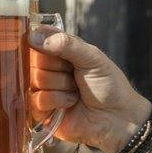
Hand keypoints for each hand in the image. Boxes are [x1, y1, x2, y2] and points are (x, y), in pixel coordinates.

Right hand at [29, 30, 150, 152]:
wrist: (117, 118)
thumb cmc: (109, 85)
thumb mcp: (92, 57)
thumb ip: (66, 44)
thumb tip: (34, 35)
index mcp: (60, 52)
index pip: (38, 39)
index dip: (45, 45)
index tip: (60, 52)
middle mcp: (49, 69)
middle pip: (35, 61)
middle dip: (58, 69)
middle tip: (75, 76)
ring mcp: (44, 90)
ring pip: (36, 80)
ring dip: (61, 86)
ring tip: (76, 91)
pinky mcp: (42, 111)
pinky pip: (37, 100)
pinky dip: (58, 101)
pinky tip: (70, 104)